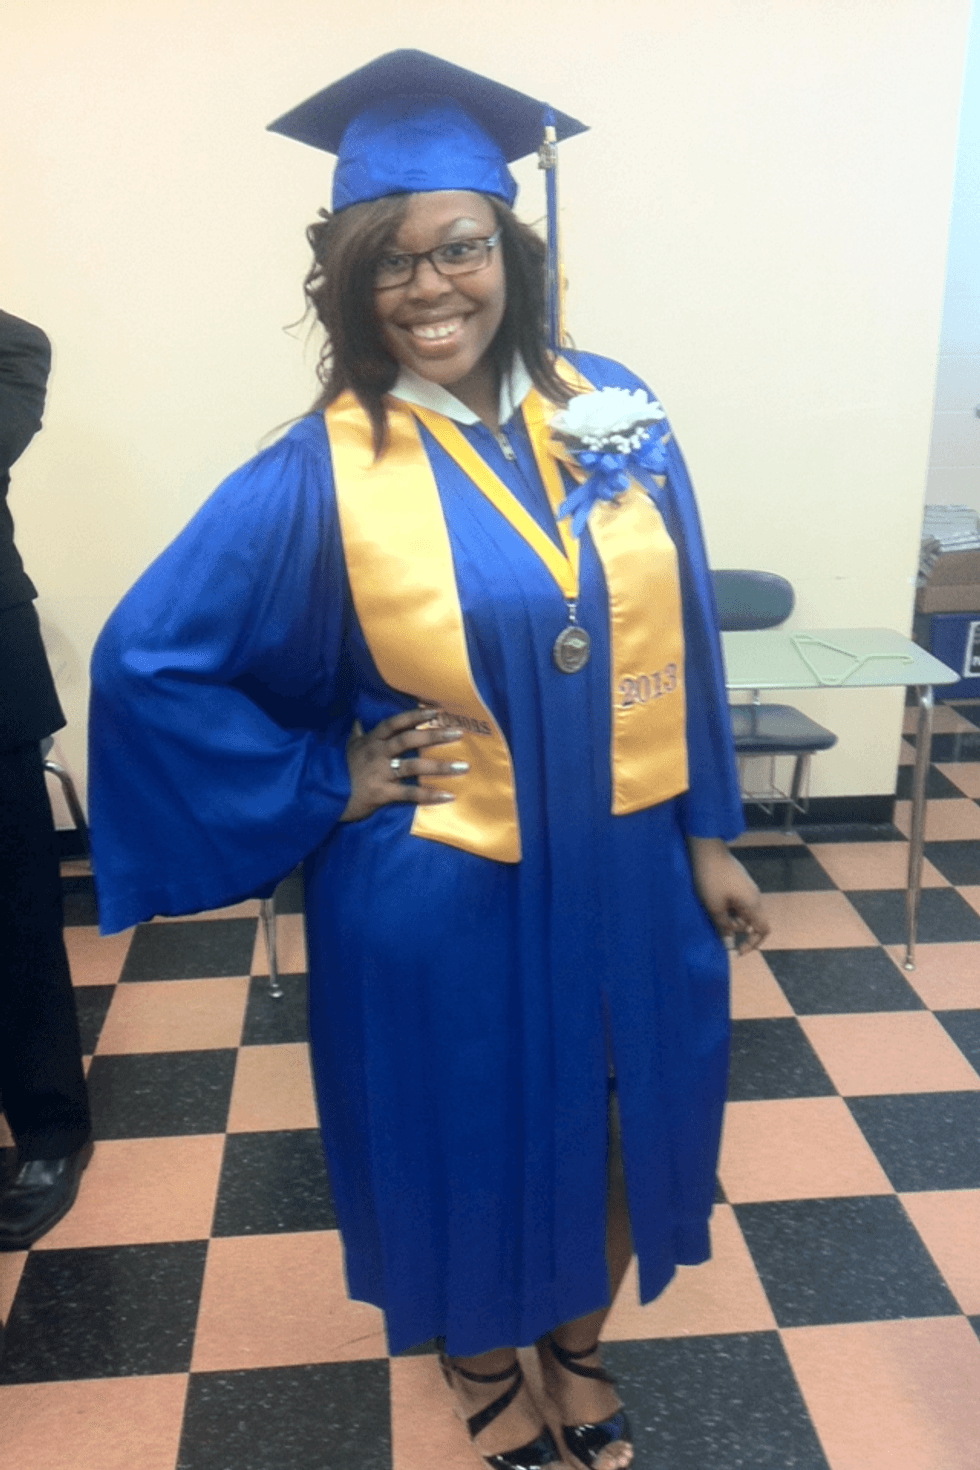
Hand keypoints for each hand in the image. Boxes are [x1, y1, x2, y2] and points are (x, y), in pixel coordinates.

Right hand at [340, 708, 468, 822]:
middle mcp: (377, 753)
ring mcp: (379, 773)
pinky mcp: (380, 793)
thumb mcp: (347, 748)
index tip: (437, 711)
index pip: (396, 723)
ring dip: (440, 766)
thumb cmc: (338, 770)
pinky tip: (448, 795)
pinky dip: (429, 795)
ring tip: (463, 766)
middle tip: (458, 733)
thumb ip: (356, 734)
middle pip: (409, 740)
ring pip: (413, 766)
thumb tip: (358, 720)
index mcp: (371, 740)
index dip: (416, 715)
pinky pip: (409, 794)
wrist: (321, 795)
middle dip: (435, 735)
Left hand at [686, 837, 769, 954]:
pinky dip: (726, 908)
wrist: (707, 848)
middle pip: (751, 922)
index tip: (736, 951)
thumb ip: (723, 926)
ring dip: (728, 917)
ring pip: (741, 912)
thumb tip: (728, 944)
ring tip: (711, 910)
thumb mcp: (715, 906)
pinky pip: (736, 902)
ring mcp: (746, 888)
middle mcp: (753, 896)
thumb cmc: (711, 877)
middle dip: (735, 929)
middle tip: (717, 926)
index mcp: (753, 903)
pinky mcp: (737, 882)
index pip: (763, 930)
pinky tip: (712, 902)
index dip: (753, 944)